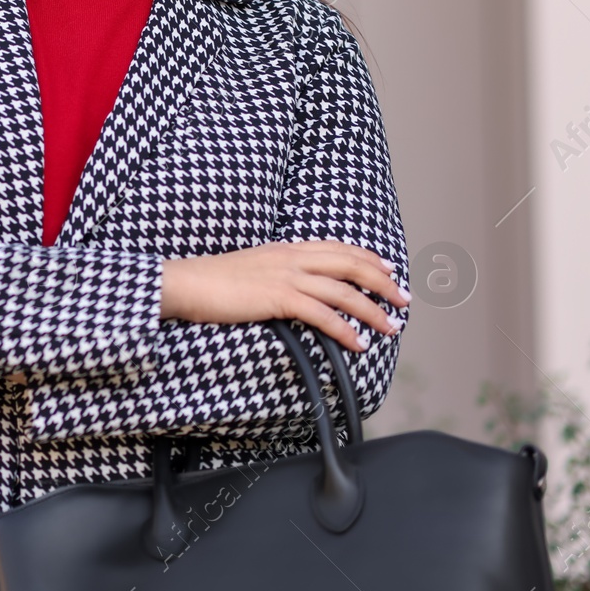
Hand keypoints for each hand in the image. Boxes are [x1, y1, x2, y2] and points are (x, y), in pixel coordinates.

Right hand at [159, 240, 410, 352]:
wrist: (185, 282)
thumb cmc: (210, 281)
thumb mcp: (248, 268)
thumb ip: (273, 272)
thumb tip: (290, 288)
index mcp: (284, 248)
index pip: (337, 247)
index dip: (367, 257)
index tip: (389, 269)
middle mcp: (291, 257)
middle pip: (350, 264)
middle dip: (383, 281)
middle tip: (404, 299)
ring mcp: (286, 275)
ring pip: (343, 290)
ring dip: (373, 309)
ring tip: (391, 326)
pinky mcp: (279, 297)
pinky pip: (323, 314)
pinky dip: (345, 329)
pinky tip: (358, 343)